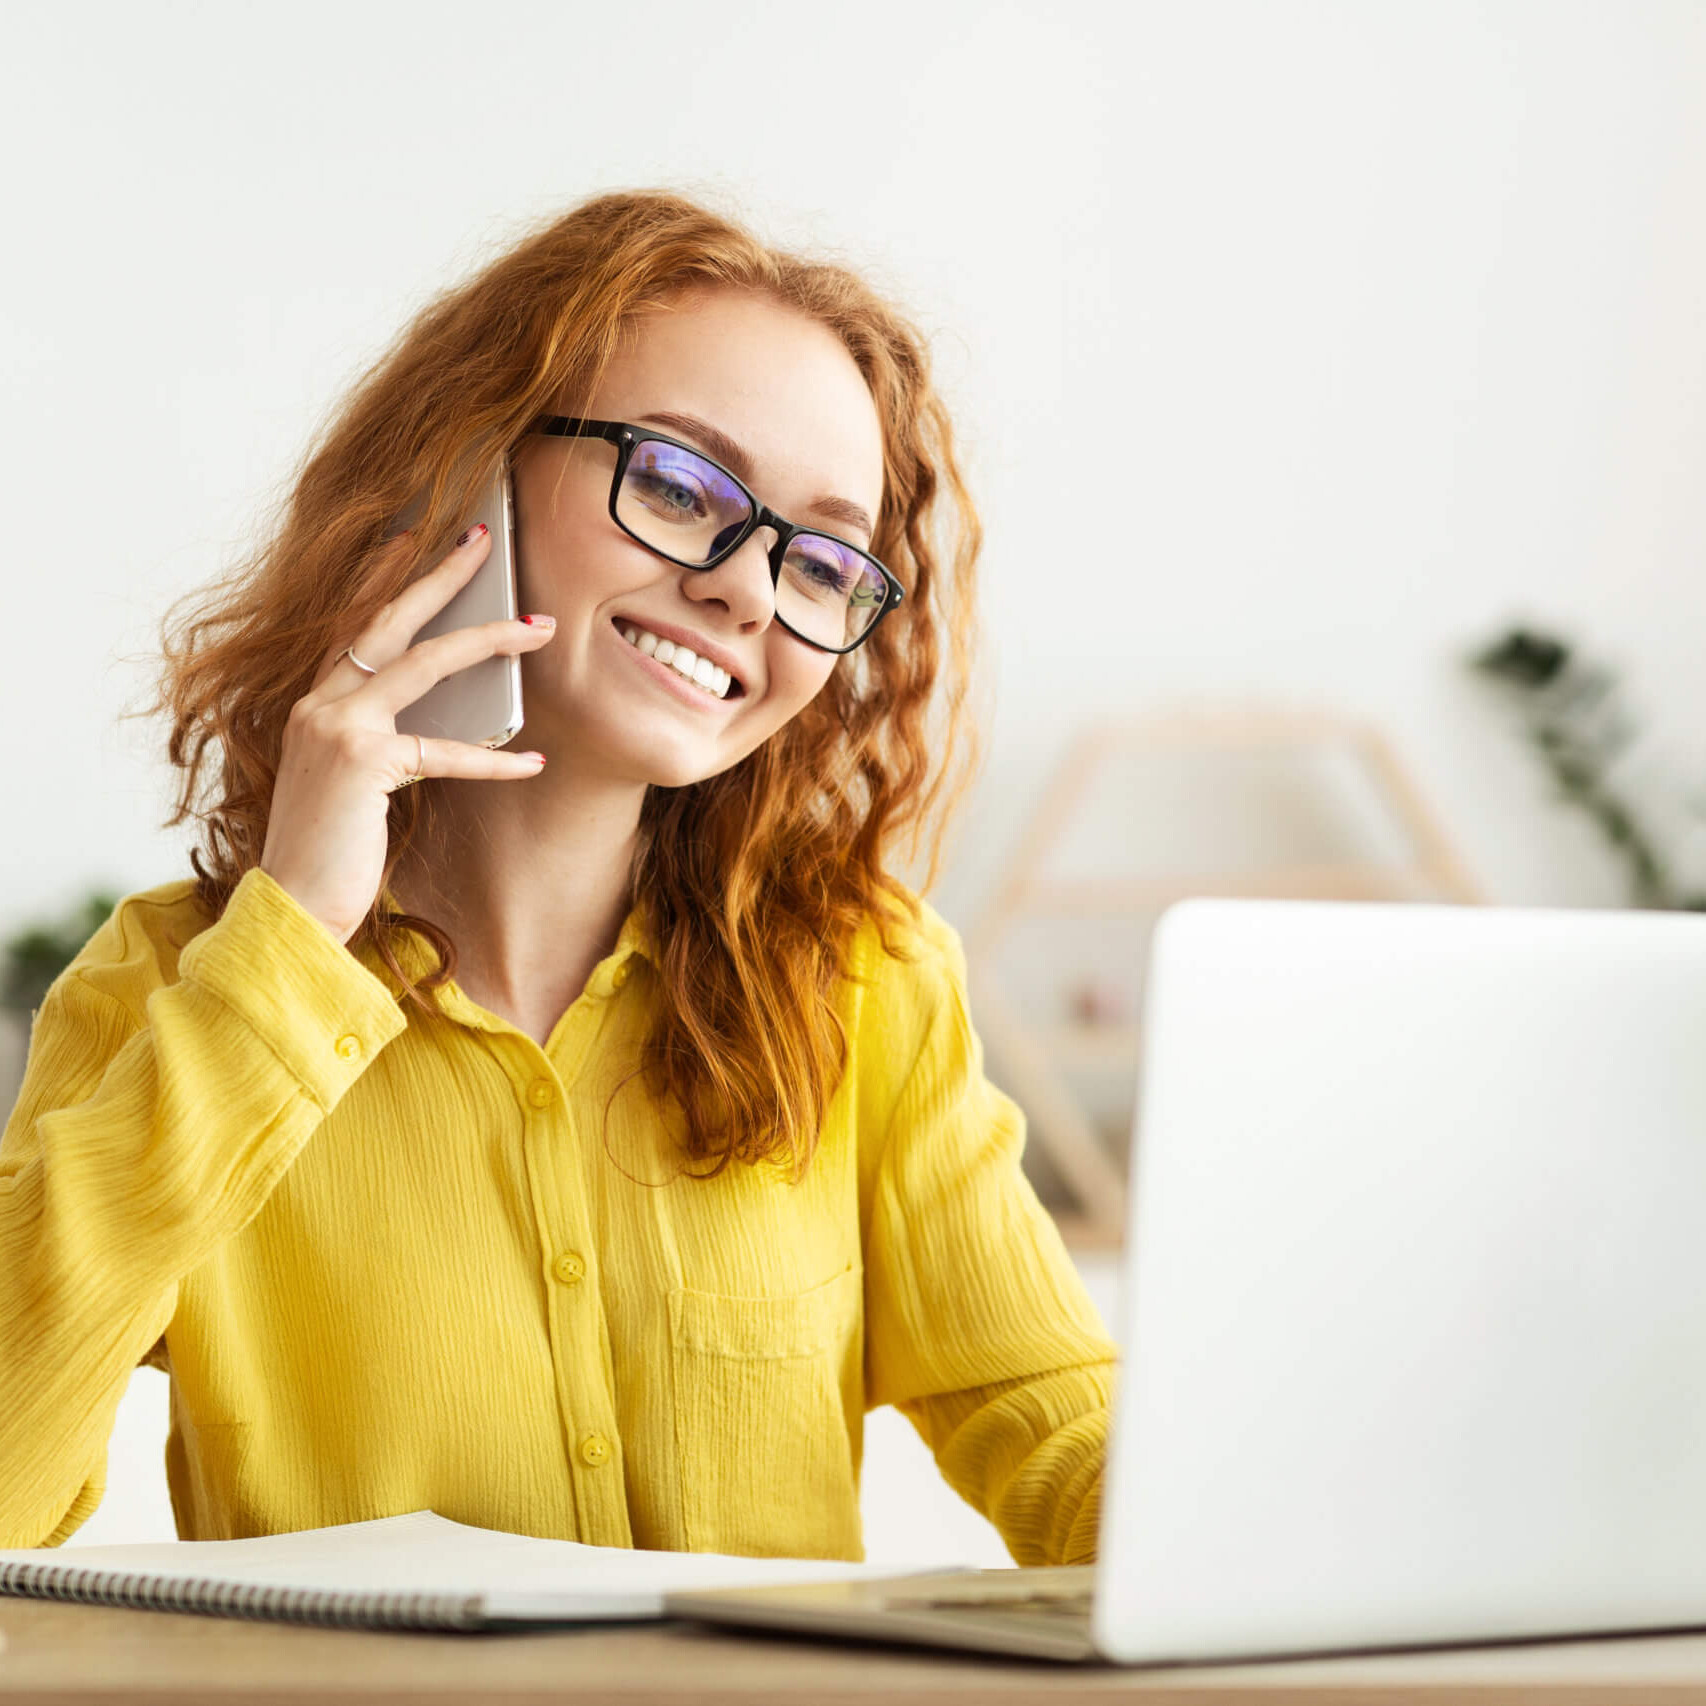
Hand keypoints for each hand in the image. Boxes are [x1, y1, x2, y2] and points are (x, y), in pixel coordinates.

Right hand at [258, 525, 555, 944]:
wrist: (291, 907)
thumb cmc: (330, 851)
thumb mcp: (356, 784)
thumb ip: (387, 742)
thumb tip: (452, 717)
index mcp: (313, 705)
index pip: (355, 624)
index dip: (387, 577)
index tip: (416, 538)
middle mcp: (317, 704)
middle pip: (388, 618)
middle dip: (441, 575)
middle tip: (482, 538)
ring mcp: (334, 727)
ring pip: (423, 662)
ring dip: (487, 640)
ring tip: (537, 627)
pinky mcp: (361, 762)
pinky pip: (445, 751)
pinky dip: (494, 760)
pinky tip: (533, 761)